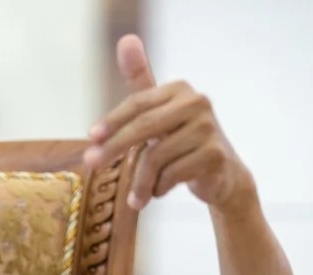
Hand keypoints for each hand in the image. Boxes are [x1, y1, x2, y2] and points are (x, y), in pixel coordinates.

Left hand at [84, 34, 254, 211]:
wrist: (222, 175)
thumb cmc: (182, 141)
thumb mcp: (159, 112)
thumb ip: (141, 82)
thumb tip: (126, 40)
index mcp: (179, 90)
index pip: (138, 102)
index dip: (112, 120)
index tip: (91, 138)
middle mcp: (197, 103)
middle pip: (145, 126)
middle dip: (115, 147)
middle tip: (92, 163)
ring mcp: (208, 129)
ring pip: (157, 157)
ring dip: (140, 180)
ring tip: (136, 195)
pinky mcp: (214, 155)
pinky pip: (172, 174)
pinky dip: (159, 187)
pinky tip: (158, 192)